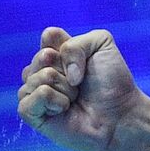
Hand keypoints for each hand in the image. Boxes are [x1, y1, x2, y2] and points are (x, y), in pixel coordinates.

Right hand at [17, 26, 147, 150]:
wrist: (120, 114)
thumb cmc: (112, 81)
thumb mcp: (102, 45)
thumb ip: (76, 43)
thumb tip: (54, 70)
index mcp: (58, 52)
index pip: (49, 36)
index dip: (68, 47)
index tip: (85, 60)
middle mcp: (43, 70)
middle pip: (42, 56)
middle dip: (67, 68)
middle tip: (81, 82)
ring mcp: (35, 91)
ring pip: (36, 77)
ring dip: (64, 87)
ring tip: (75, 98)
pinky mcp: (31, 113)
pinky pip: (29, 98)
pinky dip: (53, 101)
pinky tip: (64, 110)